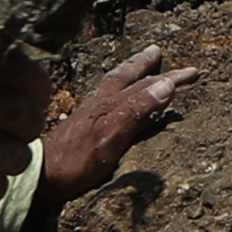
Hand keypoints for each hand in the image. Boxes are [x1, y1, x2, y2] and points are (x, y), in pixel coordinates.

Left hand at [39, 46, 194, 195]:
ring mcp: (89, 114)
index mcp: (108, 102)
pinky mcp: (82, 128)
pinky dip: (120, 95)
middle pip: (125, 77)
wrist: (39, 178)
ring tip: (139, 69)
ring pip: (114, 87)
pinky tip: (118, 103)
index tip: (192, 71)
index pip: (145, 83)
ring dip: (131, 76)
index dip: (169, 77)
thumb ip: (136, 110)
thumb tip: (166, 85)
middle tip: (158, 52)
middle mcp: (98, 103)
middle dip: (145, 66)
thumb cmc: (74, 161)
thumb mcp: (111, 136)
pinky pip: (108, 102)